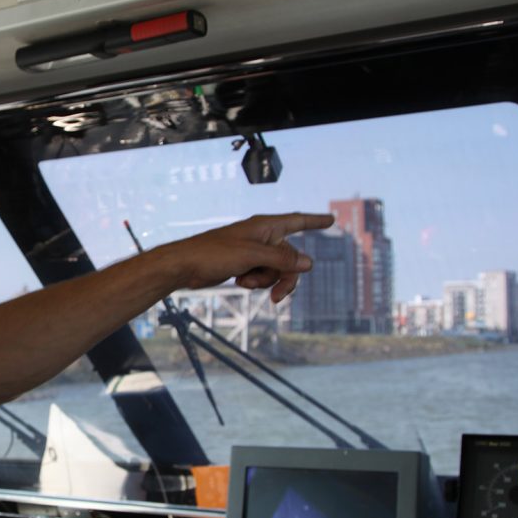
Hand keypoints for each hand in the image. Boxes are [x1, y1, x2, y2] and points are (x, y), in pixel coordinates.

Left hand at [164, 212, 334, 301]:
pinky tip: (239, 281)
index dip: (315, 221)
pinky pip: (262, 276)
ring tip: (244, 281)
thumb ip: (281, 259)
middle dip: (285, 277)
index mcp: (265, 226)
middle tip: (278, 297)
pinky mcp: (244, 264)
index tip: (331, 220)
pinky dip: (255, 282)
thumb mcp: (251, 256)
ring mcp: (253, 251)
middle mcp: (261, 236)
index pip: (297, 221)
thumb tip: (309, 263)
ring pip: (276, 270)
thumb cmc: (213, 253)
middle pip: (290, 258)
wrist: (185, 266)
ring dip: (265, 281)